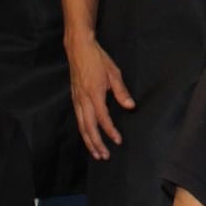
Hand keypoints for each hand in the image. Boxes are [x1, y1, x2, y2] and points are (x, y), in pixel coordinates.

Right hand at [66, 32, 133, 160]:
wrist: (78, 48)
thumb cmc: (97, 59)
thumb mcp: (114, 72)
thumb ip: (121, 91)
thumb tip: (130, 106)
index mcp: (94, 92)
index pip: (102, 117)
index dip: (110, 131)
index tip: (117, 140)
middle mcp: (83, 99)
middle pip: (88, 127)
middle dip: (96, 143)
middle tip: (104, 156)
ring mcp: (77, 99)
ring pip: (81, 125)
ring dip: (88, 141)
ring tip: (96, 153)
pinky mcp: (74, 98)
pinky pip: (78, 119)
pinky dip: (83, 131)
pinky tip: (88, 137)